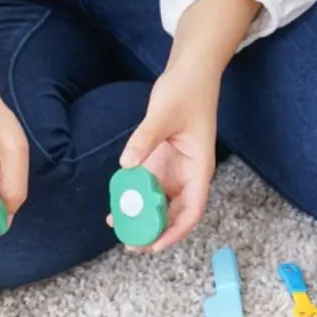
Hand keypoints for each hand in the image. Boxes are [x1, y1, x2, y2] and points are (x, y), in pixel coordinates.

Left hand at [116, 63, 218, 250]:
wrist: (189, 71)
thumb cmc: (186, 90)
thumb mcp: (164, 113)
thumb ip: (145, 138)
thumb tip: (126, 164)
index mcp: (199, 169)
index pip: (192, 211)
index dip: (175, 232)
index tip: (156, 245)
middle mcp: (188, 176)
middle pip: (175, 215)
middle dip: (155, 233)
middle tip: (131, 244)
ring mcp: (175, 171)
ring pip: (160, 205)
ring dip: (143, 219)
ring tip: (120, 229)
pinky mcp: (162, 163)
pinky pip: (148, 188)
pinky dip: (135, 199)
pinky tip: (117, 206)